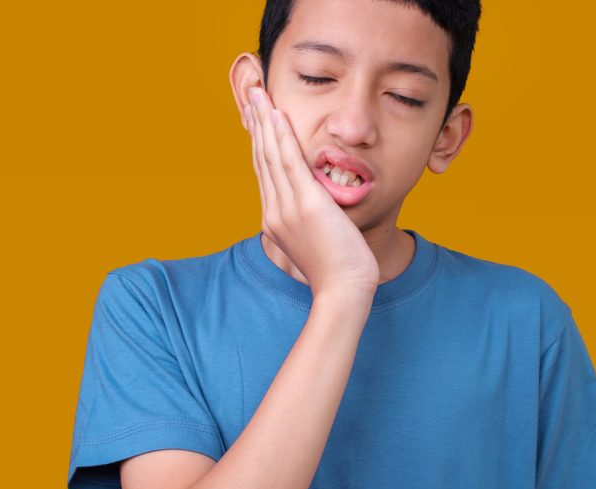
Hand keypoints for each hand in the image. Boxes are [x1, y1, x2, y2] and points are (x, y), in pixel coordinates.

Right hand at [243, 86, 379, 294]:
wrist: (343, 289)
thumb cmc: (338, 270)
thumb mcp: (317, 240)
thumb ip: (310, 220)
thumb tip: (315, 208)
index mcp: (275, 220)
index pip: (264, 172)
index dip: (259, 141)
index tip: (257, 117)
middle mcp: (274, 211)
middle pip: (261, 158)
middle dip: (256, 124)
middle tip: (251, 94)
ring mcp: (287, 208)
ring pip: (271, 155)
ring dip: (264, 121)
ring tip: (259, 93)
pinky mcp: (305, 204)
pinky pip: (289, 162)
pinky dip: (282, 136)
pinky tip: (277, 114)